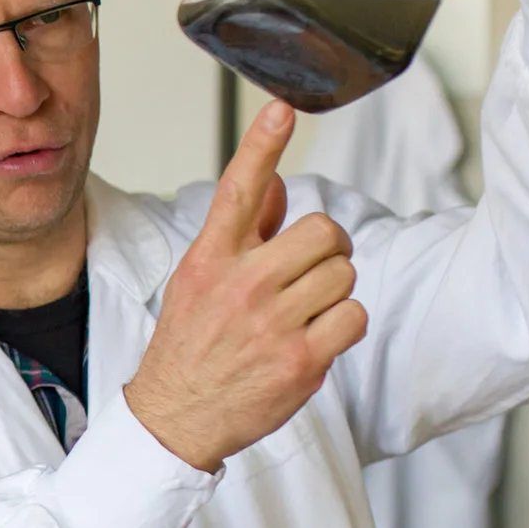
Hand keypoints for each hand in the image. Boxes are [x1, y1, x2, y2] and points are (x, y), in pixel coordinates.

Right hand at [124, 102, 366, 471]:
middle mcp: (240, 285)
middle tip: (313, 269)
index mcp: (211, 259)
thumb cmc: (190, 346)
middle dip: (329, 248)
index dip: (262, 145)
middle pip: (322, 232)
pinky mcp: (300, 360)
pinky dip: (342, 325)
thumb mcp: (200, 280)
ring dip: (335, 290)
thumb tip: (276, 185)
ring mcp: (272, 324)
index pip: (240, 190)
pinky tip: (314, 337)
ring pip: (343, 274)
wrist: (176, 417)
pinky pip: (352, 316)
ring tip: (305, 311)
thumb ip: (243, 232)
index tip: (281, 110)